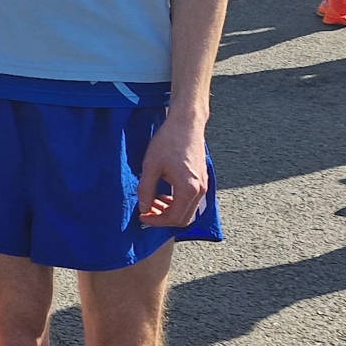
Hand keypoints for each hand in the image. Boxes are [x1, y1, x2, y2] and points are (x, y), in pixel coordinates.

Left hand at [136, 113, 208, 228]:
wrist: (186, 124)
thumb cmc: (168, 142)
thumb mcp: (151, 167)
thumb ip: (146, 190)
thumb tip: (143, 208)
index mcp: (188, 189)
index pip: (173, 218)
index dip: (156, 220)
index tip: (142, 216)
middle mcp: (200, 190)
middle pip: (183, 219)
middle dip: (163, 218)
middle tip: (146, 211)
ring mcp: (204, 186)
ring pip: (188, 210)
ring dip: (170, 211)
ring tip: (152, 202)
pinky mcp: (202, 180)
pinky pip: (191, 200)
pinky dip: (177, 202)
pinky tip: (163, 194)